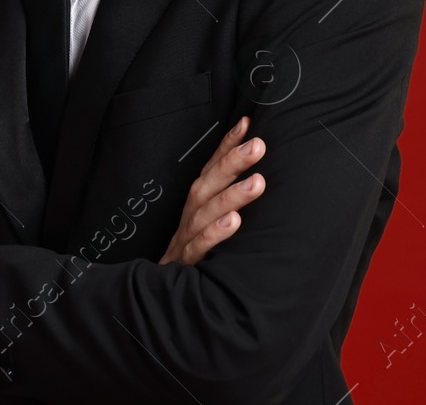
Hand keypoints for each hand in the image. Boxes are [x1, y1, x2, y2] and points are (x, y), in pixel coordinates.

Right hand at [159, 115, 265, 265]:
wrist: (164, 301)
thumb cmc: (197, 257)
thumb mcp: (212, 228)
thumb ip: (230, 205)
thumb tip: (260, 178)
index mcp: (197, 206)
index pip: (211, 170)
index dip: (226, 145)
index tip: (248, 123)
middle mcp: (189, 217)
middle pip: (207, 184)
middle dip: (231, 162)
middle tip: (258, 145)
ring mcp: (185, 240)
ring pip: (204, 214)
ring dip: (230, 195)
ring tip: (258, 182)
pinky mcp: (185, 267)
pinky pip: (198, 248)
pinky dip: (215, 234)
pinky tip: (234, 222)